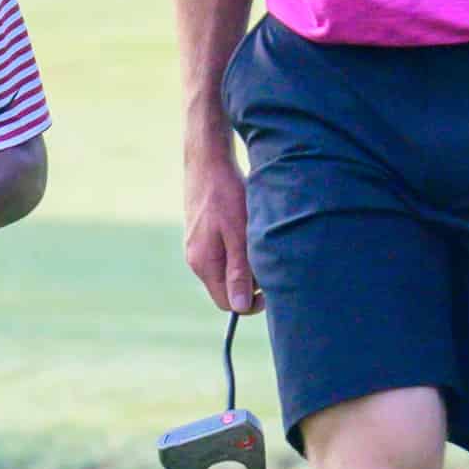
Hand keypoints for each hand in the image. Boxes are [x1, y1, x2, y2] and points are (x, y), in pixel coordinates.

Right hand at [184, 144, 260, 315]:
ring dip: (246, 263)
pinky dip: (239, 248)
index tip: (272, 286)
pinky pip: (223, 253)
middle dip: (250, 282)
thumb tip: (240, 308)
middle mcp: (196, 259)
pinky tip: (247, 228)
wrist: (207, 160)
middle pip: (226, 288)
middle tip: (268, 257)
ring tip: (258, 239)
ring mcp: (197, 246)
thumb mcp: (238, 233)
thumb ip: (238, 271)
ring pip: (227, 270)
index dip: (252, 302)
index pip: (227, 303)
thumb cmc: (226, 193)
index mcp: (204, 264)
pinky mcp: (202, 234)